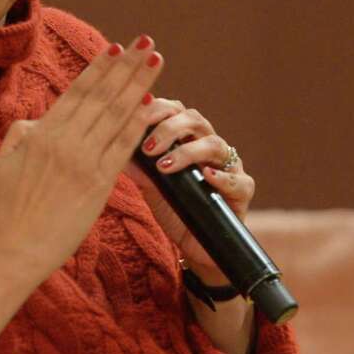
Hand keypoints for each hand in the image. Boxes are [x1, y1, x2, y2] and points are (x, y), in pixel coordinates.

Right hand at [0, 35, 164, 287]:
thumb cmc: (10, 206)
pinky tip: (153, 104)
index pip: (77, 91)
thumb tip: (39, 118)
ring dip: (140, 85)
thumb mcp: (4, 161)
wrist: (20, 246)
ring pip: (117, 114)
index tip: (115, 47)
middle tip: (146, 42)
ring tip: (155, 62)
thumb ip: (21, 132)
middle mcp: (65, 141)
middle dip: (126, 66)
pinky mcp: (100, 183)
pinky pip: (124, 147)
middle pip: (103, 95)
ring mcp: (84, 161)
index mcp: (41, 133)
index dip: (99, 67)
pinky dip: (139, 123)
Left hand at [128, 98, 255, 285]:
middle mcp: (209, 147)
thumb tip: (111, 145)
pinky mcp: (242, 192)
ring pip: (216, 145)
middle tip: (148, 147)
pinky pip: (238, 180)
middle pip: (196, 120)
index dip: (158, 108)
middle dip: (170, 128)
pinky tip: (206, 176)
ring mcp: (229, 167)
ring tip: (164, 166)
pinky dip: (222, 177)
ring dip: (188, 152)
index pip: (175, 111)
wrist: (195, 245)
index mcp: (187, 139)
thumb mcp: (149, 186)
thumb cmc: (173, 208)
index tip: (136, 116)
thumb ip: (136, 166)